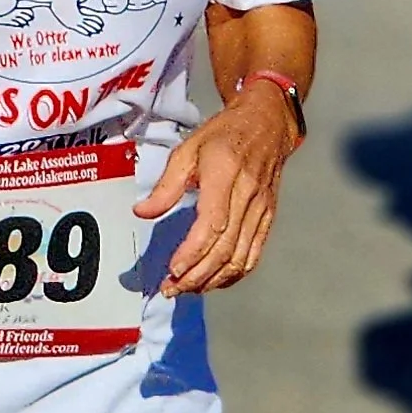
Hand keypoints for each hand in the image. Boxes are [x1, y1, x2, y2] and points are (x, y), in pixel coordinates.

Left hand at [135, 90, 296, 293]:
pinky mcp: (268, 218)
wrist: (267, 124)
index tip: (173, 269)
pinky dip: (234, 274)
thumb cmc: (223, 135)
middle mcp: (247, 194)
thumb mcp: (188, 148)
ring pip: (240, 256)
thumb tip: (142, 212)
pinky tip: (214, 281)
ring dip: (213, 279)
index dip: (193, 252)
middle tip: (171, 288)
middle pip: (225, 247)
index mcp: (225, 173)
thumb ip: (167, 184)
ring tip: (187, 288)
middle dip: (197, 274)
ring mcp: (261, 209)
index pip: (212, 223)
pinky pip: (253, 254)